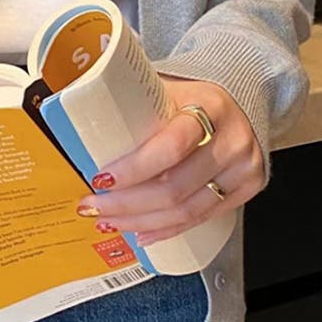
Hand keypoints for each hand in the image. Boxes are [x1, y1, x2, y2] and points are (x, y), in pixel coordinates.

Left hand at [75, 75, 264, 244]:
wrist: (235, 105)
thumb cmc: (189, 97)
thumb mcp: (166, 89)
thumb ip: (131, 101)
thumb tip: (74, 111)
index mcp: (209, 105)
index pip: (172, 145)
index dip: (134, 168)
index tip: (99, 179)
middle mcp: (233, 139)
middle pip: (175, 187)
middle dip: (127, 203)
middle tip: (92, 206)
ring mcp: (244, 168)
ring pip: (186, 210)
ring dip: (140, 221)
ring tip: (108, 221)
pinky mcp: (247, 190)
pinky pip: (201, 219)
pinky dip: (166, 229)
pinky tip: (140, 232)